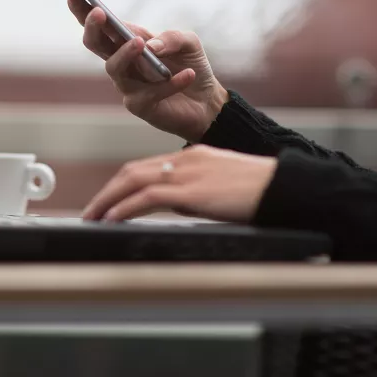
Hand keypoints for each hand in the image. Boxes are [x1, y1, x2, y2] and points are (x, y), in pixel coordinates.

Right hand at [67, 0, 228, 142]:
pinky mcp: (140, 106)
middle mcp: (122, 62)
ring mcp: (127, 85)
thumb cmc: (191, 66)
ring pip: (114, 68)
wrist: (207, 101)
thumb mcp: (188, 43)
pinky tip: (188, 75)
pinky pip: (150, 93)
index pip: (100, 24)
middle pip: (95, 43)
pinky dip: (170, 83)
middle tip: (98, 13)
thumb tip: (151, 45)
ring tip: (141, 43)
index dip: (82, 9)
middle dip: (92, 27)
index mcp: (128, 41)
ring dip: (125, 53)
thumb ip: (172, 37)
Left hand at [81, 145, 277, 222]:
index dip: (122, 184)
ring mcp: (188, 173)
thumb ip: (199, 192)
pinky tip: (113, 219)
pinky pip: (147, 198)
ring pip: (134, 181)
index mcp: (193, 156)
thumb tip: (179, 206)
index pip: (147, 167)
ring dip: (108, 200)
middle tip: (91, 211)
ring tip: (92, 218)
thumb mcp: (223, 187)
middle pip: (133, 171)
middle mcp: (186, 159)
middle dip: (108, 192)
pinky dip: (125, 208)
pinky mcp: (192, 192)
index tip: (109, 200)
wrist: (285, 188)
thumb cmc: (262, 191)